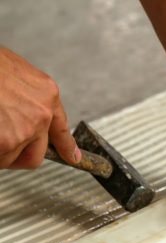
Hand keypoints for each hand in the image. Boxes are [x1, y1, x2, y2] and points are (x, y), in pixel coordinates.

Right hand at [0, 47, 79, 168]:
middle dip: (19, 154)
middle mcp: (41, 114)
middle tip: (3, 145)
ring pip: (12, 157)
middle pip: (37, 154)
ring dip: (0, 150)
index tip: (73, 157)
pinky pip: (0, 159)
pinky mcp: (6, 142)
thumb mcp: (15, 73)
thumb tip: (21, 111)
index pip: (61, 129)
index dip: (66, 147)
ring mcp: (24, 130)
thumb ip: (26, 97)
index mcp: (46, 93)